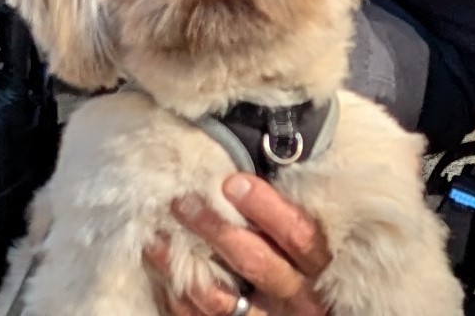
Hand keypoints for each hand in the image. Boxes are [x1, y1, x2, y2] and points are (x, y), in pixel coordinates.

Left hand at [147, 175, 333, 315]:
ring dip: (183, 267)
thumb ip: (284, 216)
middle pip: (256, 263)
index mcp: (318, 267)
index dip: (266, 207)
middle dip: (216, 229)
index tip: (231, 182)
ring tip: (157, 237)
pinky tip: (160, 271)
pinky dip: (176, 296)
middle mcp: (297, 298)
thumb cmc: (302, 266)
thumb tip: (241, 173)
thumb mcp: (307, 245)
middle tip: (183, 201)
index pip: (298, 234)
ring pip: (220, 300)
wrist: (303, 314)